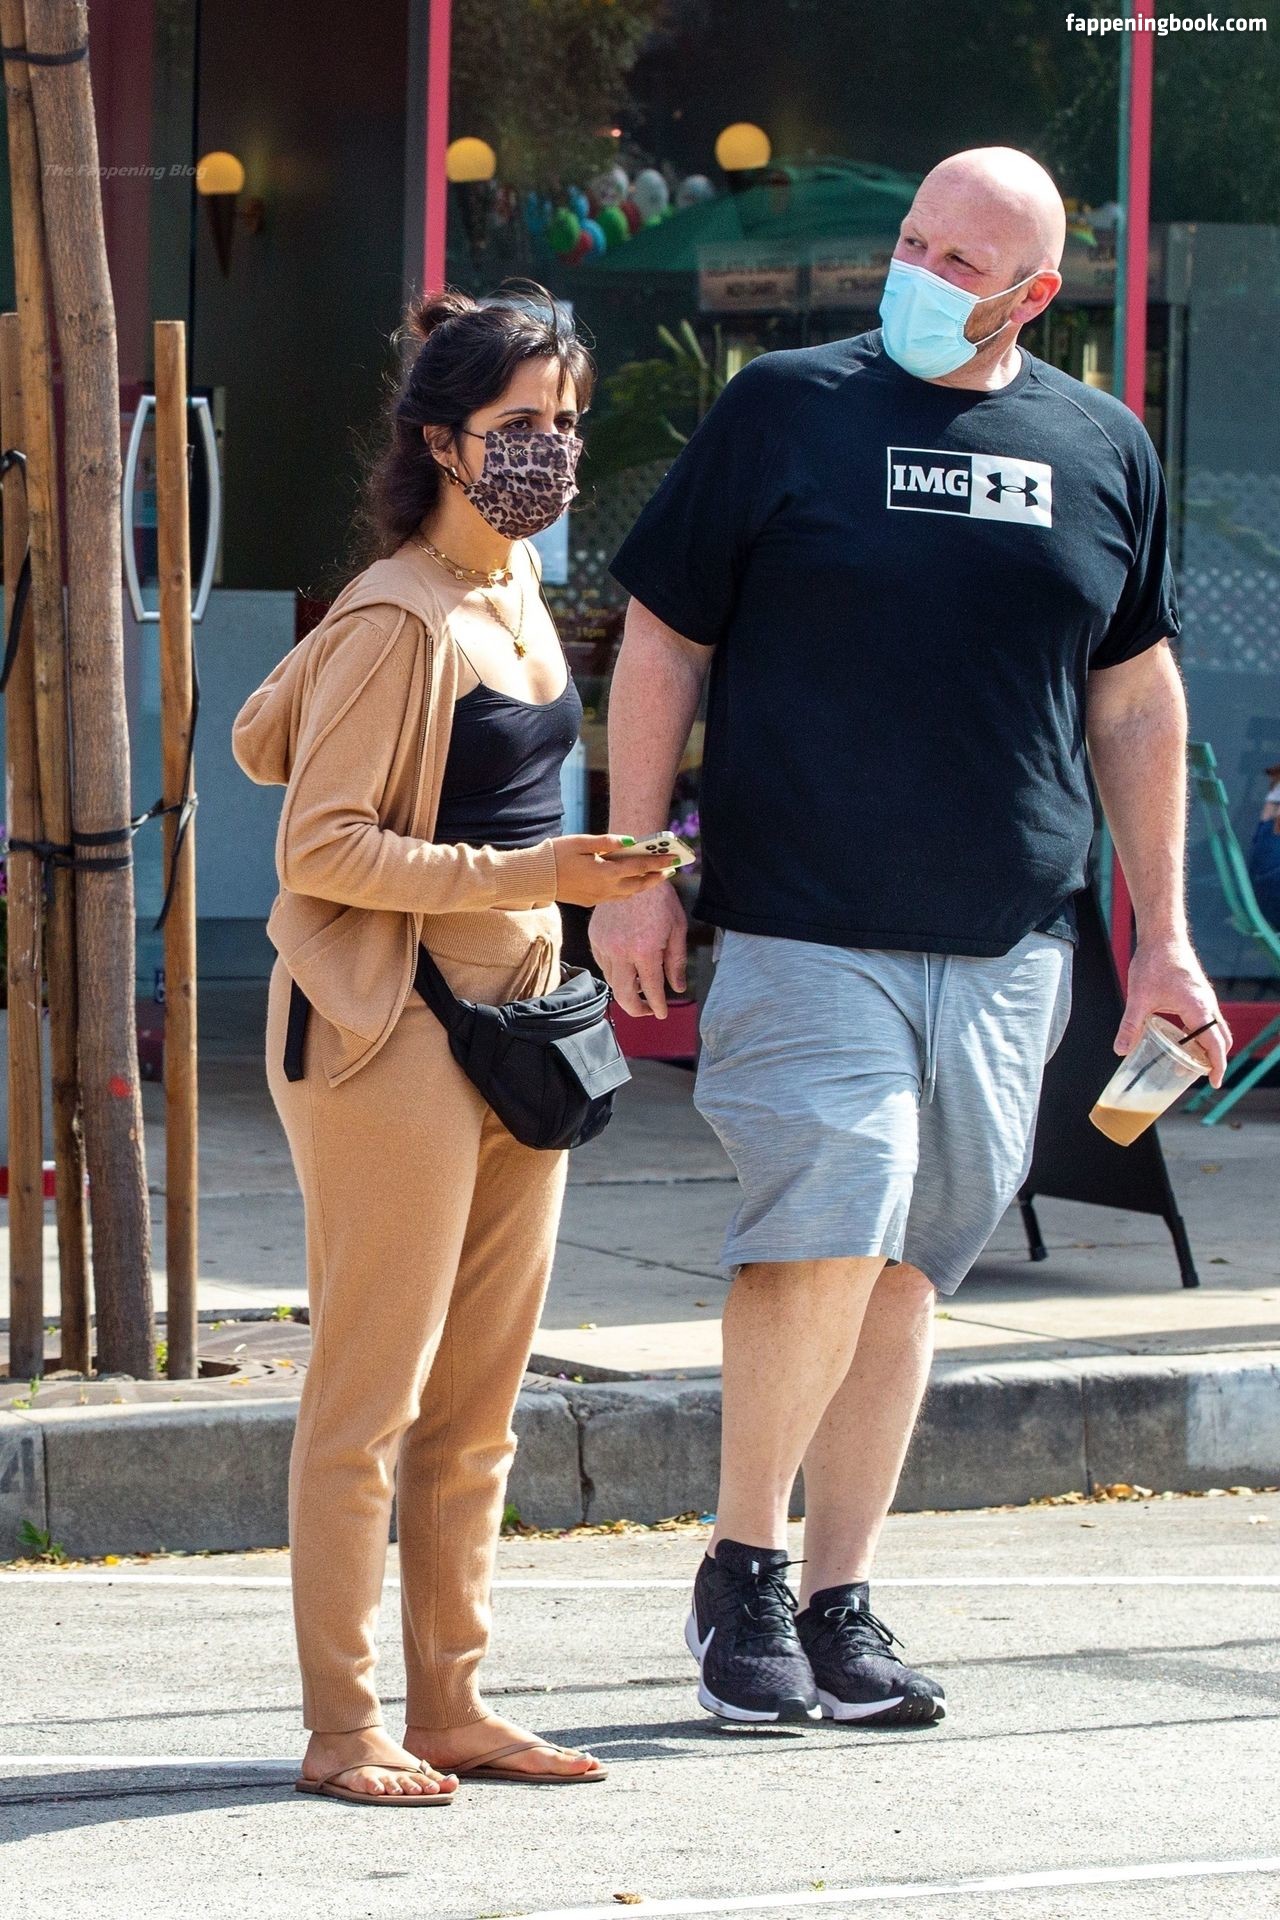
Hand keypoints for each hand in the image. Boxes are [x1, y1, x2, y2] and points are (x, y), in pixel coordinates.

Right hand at [552, 835, 673, 908]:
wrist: (535, 878)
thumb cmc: (556, 855)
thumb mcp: (581, 842)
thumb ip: (607, 842)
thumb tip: (630, 841)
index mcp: (605, 872)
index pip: (639, 867)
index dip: (658, 862)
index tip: (674, 859)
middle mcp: (605, 888)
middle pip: (639, 885)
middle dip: (656, 877)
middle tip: (670, 869)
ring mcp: (598, 897)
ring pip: (629, 894)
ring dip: (644, 885)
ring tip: (655, 876)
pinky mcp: (591, 901)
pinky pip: (616, 897)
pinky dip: (629, 890)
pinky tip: (631, 883)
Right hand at [589, 883, 687, 1018]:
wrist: (632, 872)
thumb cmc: (660, 899)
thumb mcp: (677, 929)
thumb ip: (676, 962)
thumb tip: (678, 987)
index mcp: (644, 950)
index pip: (651, 989)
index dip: (657, 1005)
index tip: (661, 1013)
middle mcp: (621, 951)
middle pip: (624, 994)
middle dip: (636, 1008)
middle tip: (647, 1010)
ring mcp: (604, 945)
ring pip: (612, 981)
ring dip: (625, 989)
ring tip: (640, 988)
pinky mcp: (595, 938)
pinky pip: (603, 965)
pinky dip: (615, 972)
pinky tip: (627, 968)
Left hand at [1116, 936, 1231, 1087]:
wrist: (1163, 936)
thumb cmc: (1153, 963)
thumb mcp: (1138, 998)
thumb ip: (1130, 1026)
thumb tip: (1121, 1051)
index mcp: (1198, 1008)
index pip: (1215, 1044)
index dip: (1217, 1066)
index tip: (1214, 1083)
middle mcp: (1207, 1004)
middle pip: (1220, 1039)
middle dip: (1212, 1060)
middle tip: (1196, 1076)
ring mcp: (1205, 998)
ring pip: (1215, 1030)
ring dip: (1206, 1047)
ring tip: (1187, 1063)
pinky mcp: (1199, 994)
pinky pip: (1207, 1020)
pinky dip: (1201, 1034)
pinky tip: (1181, 1039)